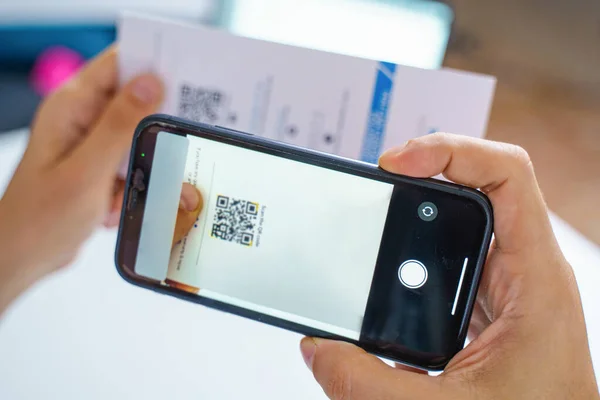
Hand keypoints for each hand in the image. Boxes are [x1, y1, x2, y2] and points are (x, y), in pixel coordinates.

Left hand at [0, 46, 200, 313]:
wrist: (23, 256)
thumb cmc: (41, 218)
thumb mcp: (86, 171)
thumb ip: (118, 125)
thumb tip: (151, 82)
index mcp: (72, 106)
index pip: (118, 64)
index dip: (152, 63)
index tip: (189, 75)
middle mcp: (81, 117)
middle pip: (134, 98)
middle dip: (159, 118)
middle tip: (181, 136)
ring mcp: (91, 141)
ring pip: (138, 133)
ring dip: (147, 158)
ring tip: (137, 185)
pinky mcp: (99, 164)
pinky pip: (133, 159)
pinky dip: (137, 179)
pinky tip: (120, 202)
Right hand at [300, 133, 598, 398]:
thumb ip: (370, 386)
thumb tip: (319, 351)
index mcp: (534, 279)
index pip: (507, 175)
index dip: (451, 150)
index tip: (397, 163)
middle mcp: (522, 271)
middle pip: (478, 185)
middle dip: (426, 170)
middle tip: (381, 177)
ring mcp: (503, 284)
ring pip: (464, 218)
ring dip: (421, 206)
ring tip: (382, 204)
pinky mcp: (485, 302)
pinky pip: (452, 253)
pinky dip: (418, 245)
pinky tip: (393, 257)